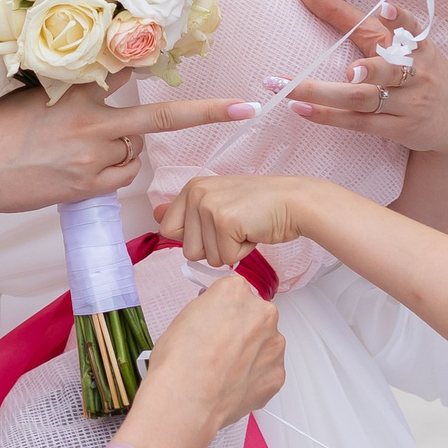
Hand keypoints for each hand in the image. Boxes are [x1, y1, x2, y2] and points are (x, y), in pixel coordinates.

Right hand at [0, 79, 259, 218]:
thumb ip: (73, 92)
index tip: (192, 40)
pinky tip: (77, 171)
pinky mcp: (88, 186)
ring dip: (122, 150)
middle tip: (244, 108)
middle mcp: (91, 120)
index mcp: (76, 88)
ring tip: (77, 151)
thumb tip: (109, 93)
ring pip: (135, 152)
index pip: (127, 67)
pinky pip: (121, 177)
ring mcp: (93, 156)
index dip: (158, 55)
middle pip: (160, 118)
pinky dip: (110, 173)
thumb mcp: (32, 95)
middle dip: (206, 113)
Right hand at [125, 274, 286, 447]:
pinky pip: (267, 370)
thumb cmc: (179, 361)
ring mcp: (274, 345)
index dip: (223, 310)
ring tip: (224, 371)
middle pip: (255, 316)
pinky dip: (253, 377)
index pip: (236, 292)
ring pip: (264, 344)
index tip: (217, 320)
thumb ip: (210, 310)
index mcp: (236, 292)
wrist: (186, 400)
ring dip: (250, 353)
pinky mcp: (277, 374)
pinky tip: (232, 385)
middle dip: (241, 330)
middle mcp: (262, 313)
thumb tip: (216, 317)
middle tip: (219, 349)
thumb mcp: (185, 317)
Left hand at [157, 174, 321, 268]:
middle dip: (214, 248)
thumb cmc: (259, 206)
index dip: (196, 238)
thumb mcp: (218, 202)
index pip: (168, 231)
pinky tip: (253, 231)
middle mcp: (196, 193)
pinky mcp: (225, 221)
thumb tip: (154, 215)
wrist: (294, 202)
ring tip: (244, 228)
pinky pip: (226, 258)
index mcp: (191, 188)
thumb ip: (185, 211)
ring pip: (206, 257)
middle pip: (187, 250)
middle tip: (235, 227)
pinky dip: (243, 252)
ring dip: (229, 251)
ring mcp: (209, 206)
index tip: (217, 225)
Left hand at [266, 0, 447, 158]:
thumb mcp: (404, 46)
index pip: (396, 25)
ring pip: (363, 99)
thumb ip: (361, 23)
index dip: (385, 14)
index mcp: (414, 46)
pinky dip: (328, 116)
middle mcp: (413, 73)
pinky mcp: (397, 128)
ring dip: (325, 95)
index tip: (367, 2)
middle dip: (366, 70)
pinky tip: (302, 109)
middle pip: (385, 70)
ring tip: (291, 89)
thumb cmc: (421, 74)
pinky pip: (358, 123)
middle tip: (350, 71)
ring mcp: (406, 103)